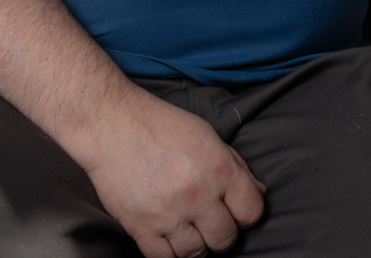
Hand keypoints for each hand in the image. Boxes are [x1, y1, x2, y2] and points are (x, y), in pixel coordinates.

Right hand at [77, 88, 265, 257]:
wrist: (112, 124)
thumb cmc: (160, 125)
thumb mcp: (207, 135)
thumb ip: (236, 166)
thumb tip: (259, 193)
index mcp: (220, 170)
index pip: (252, 213)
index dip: (245, 213)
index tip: (234, 210)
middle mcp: (198, 196)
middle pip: (225, 239)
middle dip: (220, 232)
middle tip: (208, 220)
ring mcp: (169, 215)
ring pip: (196, 254)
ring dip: (195, 244)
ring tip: (186, 226)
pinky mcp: (141, 228)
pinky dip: (169, 253)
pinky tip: (168, 237)